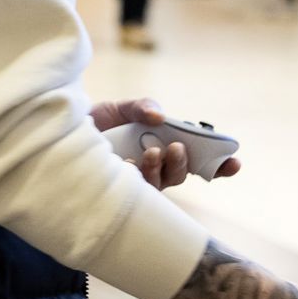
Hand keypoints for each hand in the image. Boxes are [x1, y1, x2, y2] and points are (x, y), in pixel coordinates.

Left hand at [91, 98, 240, 189]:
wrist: (62, 133)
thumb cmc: (96, 123)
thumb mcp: (120, 108)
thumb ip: (142, 106)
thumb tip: (159, 116)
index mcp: (164, 147)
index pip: (198, 161)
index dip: (220, 165)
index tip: (235, 162)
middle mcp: (154, 168)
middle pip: (181, 174)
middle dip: (183, 163)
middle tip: (175, 148)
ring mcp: (137, 181)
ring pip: (159, 184)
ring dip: (159, 169)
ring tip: (150, 152)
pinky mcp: (118, 191)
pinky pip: (133, 191)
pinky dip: (134, 176)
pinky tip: (126, 165)